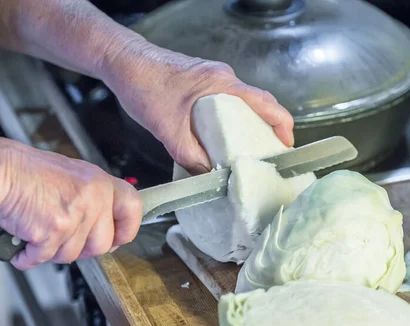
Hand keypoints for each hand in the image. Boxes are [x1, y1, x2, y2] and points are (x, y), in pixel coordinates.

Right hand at [0, 139, 141, 269]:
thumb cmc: (26, 172)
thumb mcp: (72, 176)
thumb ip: (92, 198)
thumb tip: (102, 224)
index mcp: (100, 182)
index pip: (133, 208)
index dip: (127, 229)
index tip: (118, 238)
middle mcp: (93, 197)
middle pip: (103, 244)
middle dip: (83, 250)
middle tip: (65, 242)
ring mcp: (75, 215)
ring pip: (73, 255)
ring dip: (53, 252)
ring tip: (39, 234)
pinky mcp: (54, 230)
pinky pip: (45, 258)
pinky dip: (30, 257)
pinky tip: (24, 246)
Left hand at [102, 41, 294, 174]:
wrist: (122, 63)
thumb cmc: (144, 86)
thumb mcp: (167, 130)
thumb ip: (190, 156)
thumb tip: (208, 178)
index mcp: (222, 84)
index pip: (265, 102)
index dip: (282, 123)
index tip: (286, 144)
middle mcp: (221, 77)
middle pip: (257, 103)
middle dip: (267, 127)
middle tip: (267, 153)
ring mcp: (211, 77)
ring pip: (239, 102)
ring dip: (246, 124)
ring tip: (246, 150)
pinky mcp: (199, 81)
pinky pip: (224, 101)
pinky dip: (229, 119)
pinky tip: (219, 137)